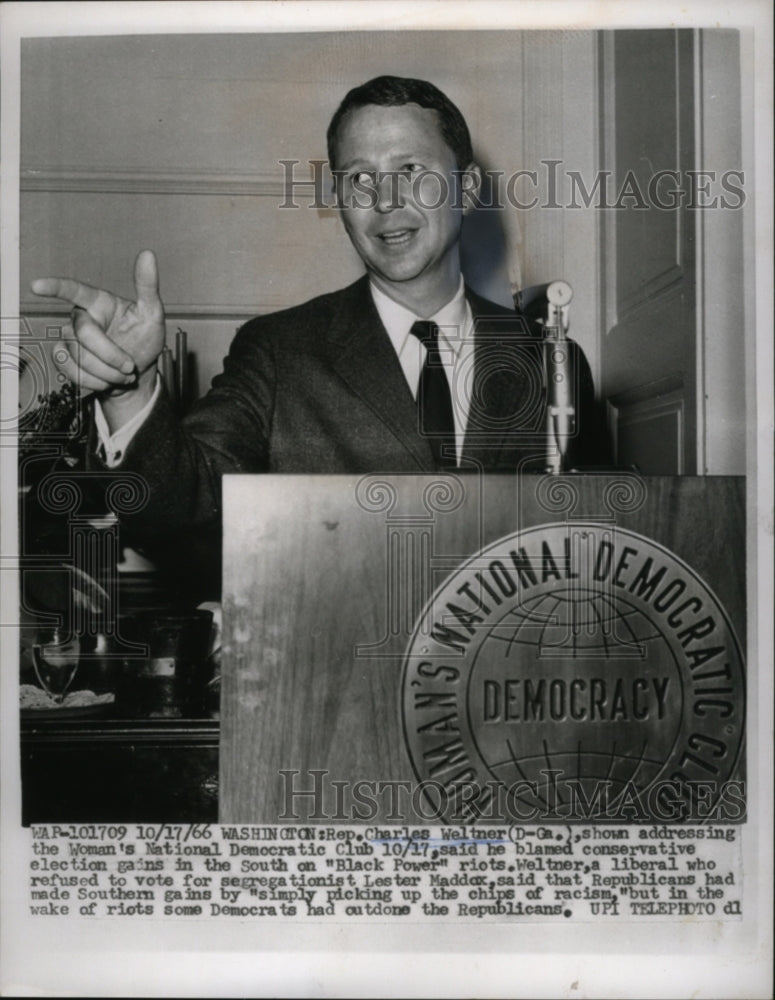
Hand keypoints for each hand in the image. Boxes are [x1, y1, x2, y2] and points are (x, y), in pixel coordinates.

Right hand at [31, 250, 165, 409]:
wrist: (137, 374)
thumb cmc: (144, 340)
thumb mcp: (152, 314)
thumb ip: (147, 286)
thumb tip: (148, 255)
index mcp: (98, 302)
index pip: (73, 290)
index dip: (55, 288)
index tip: (37, 286)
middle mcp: (80, 318)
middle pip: (85, 335)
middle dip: (111, 356)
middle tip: (130, 366)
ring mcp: (70, 339)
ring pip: (79, 357)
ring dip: (107, 372)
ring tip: (122, 373)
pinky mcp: (65, 359)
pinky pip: (71, 372)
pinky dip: (94, 381)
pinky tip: (107, 379)